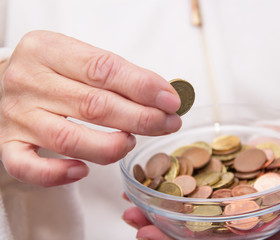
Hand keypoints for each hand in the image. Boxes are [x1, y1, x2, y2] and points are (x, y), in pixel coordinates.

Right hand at [0, 30, 180, 186]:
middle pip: (93, 106)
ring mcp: (17, 116)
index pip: (103, 69)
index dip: (142, 87)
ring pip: (68, 139)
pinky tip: (83, 170)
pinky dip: (58, 174)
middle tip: (167, 124)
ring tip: (130, 143)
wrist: (4, 82)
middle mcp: (29, 81)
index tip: (170, 101)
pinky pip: (29, 167)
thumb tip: (163, 96)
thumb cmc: (53, 71)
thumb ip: (118, 75)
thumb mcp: (79, 58)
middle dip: (140, 119)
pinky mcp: (8, 144)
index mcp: (48, 50)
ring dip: (110, 146)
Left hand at [122, 148, 279, 238]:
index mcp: (265, 226)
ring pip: (190, 212)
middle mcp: (241, 217)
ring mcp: (226, 198)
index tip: (161, 239)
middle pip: (201, 232)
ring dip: (158, 212)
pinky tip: (143, 184)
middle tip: (137, 225)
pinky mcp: (216, 177)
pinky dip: (166, 187)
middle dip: (166, 233)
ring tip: (131, 208)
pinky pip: (189, 186)